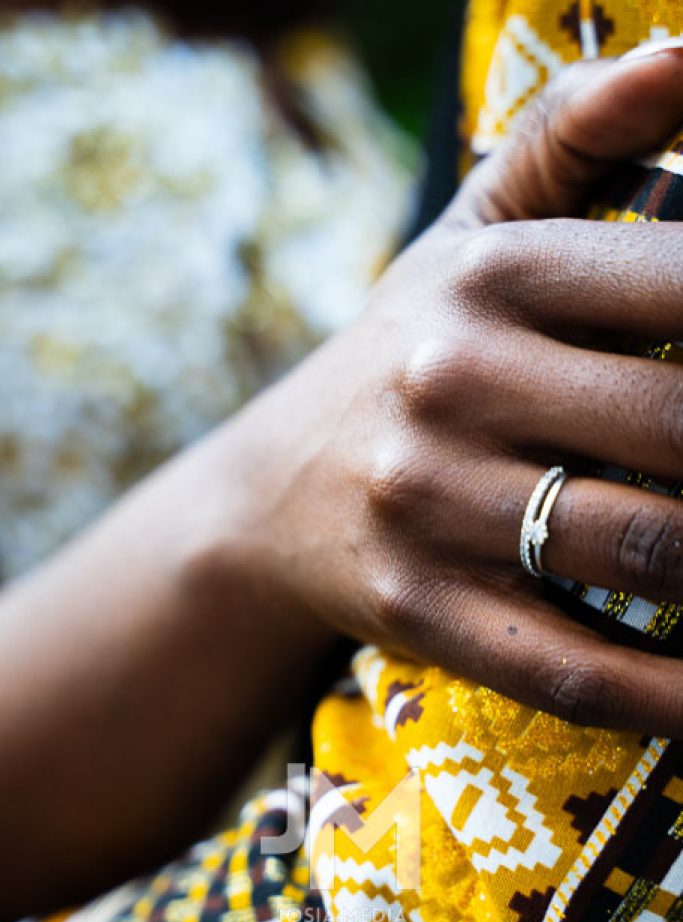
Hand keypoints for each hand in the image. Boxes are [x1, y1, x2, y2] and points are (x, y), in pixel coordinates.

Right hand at [229, 47, 682, 734]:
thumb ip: (575, 140)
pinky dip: (679, 697)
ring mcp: (430, 508)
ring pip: (649, 550)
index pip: (682, 283)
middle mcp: (449, 385)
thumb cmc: (404, 356)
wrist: (270, 495)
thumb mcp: (466, 239)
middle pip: (682, 429)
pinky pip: (579, 669)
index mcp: (483, 278)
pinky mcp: (424, 612)